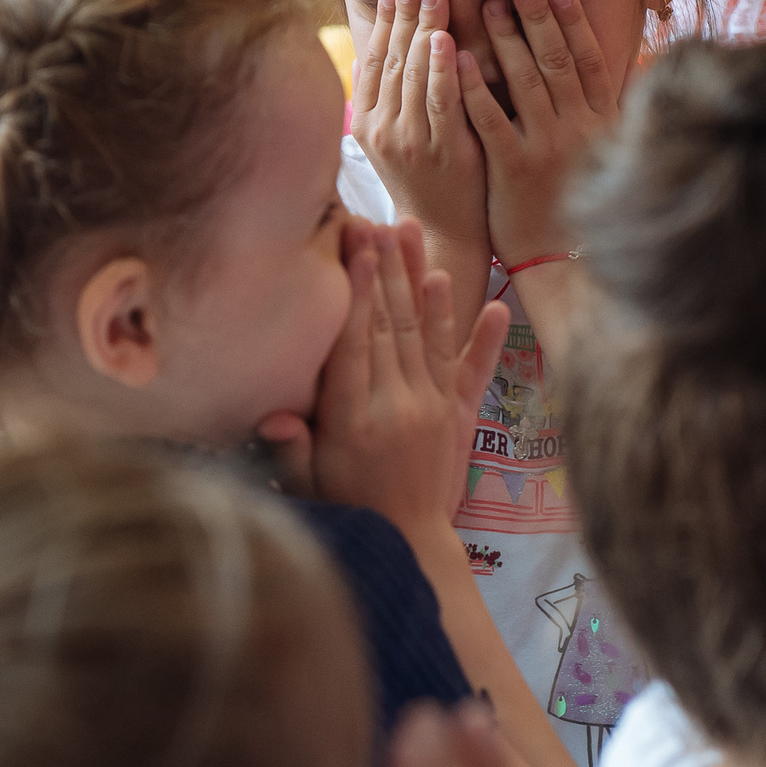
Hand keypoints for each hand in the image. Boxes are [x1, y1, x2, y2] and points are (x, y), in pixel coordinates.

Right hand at [287, 222, 507, 533]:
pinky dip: (481, 336)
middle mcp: (396, 406)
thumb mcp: (308, 485)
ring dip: (419, 279)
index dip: (357, 293)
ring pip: (424, 333)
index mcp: (353, 419)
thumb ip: (291, 448)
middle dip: (382, 269)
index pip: (355, 343)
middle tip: (374, 221)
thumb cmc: (346, 509)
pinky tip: (492, 302)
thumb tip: (272, 417)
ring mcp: (432, 408)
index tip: (357, 249)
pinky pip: (470, 369)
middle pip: (389, 325)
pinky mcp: (457, 415)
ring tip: (414, 233)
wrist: (409, 544)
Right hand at [354, 0, 491, 268]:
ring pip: (413, 75)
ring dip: (423, 29)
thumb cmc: (428, 185)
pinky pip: (440, 102)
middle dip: (403, 15)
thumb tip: (366, 60)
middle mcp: (382, 131)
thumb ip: (382, 103)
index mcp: (368, 125)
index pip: (373, 62)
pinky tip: (447, 39)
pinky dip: (443, 68)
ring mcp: (410, 142)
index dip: (383, 22)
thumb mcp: (393, 145)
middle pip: (391, 61)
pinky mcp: (441, 152)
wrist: (448, 235)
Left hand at [457, 0, 614, 266]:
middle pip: (557, 61)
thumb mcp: (602, 153)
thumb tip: (617, 67)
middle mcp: (577, 129)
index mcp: (601, 122)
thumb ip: (604, 110)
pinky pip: (491, 118)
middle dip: (536, 18)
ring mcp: (546, 148)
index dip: (574, 22)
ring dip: (505, 39)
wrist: (559, 259)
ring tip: (486, 5)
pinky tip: (457, 59)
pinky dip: (474, 86)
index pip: (588, 60)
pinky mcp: (513, 168)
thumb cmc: (575, 199)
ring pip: (525, 82)